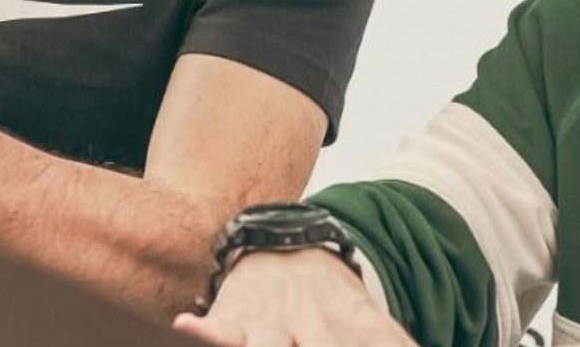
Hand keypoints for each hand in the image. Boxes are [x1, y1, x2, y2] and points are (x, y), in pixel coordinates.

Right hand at [175, 248, 417, 346]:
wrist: (284, 242)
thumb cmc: (328, 295)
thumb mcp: (367, 315)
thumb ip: (392, 338)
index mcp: (347, 325)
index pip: (365, 344)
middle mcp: (310, 324)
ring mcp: (271, 322)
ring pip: (266, 345)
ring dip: (266, 346)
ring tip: (265, 346)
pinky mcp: (235, 319)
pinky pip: (217, 328)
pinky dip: (203, 330)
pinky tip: (187, 325)